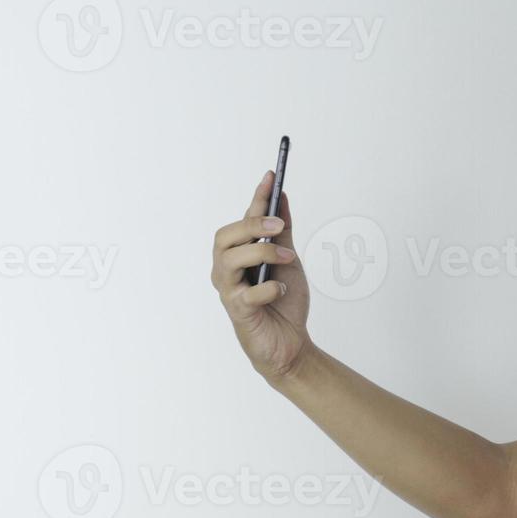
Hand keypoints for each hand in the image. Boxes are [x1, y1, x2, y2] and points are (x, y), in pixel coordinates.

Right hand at [210, 170, 313, 382]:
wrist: (291, 343)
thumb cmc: (283, 301)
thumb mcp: (288, 260)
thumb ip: (282, 232)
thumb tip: (281, 197)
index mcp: (238, 254)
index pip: (243, 219)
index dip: (257, 196)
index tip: (272, 174)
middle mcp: (226, 270)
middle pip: (225, 236)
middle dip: (251, 225)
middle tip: (278, 225)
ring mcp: (229, 291)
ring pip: (230, 260)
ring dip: (262, 253)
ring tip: (288, 258)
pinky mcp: (238, 313)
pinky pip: (248, 294)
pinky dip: (269, 288)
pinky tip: (280, 290)